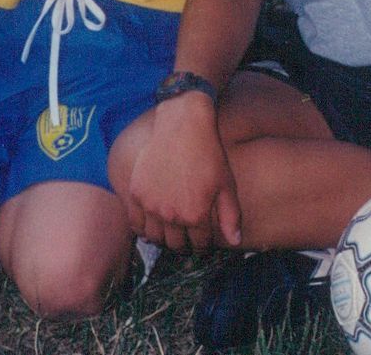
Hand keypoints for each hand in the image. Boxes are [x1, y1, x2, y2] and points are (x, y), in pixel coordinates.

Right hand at [126, 99, 241, 252]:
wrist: (182, 127)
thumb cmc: (209, 154)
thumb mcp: (227, 185)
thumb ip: (231, 217)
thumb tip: (235, 242)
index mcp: (196, 215)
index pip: (199, 244)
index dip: (203, 244)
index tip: (202, 240)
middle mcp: (172, 215)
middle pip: (176, 244)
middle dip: (184, 245)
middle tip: (186, 239)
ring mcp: (151, 205)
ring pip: (155, 238)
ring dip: (163, 239)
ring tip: (169, 233)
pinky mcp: (136, 194)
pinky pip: (135, 224)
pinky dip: (142, 229)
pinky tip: (150, 226)